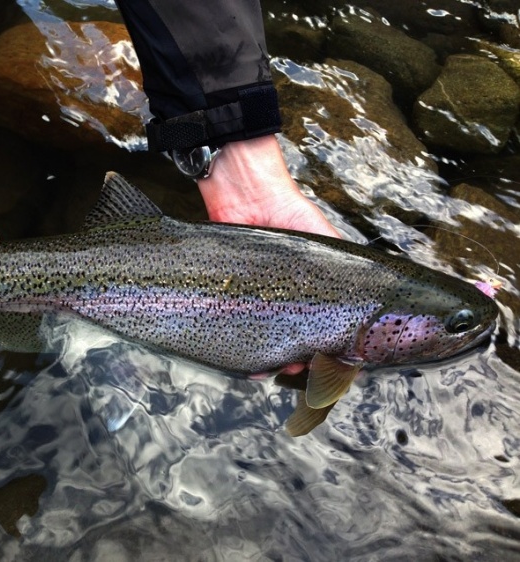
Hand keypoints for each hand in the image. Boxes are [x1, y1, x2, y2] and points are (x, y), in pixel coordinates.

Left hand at [198, 135, 337, 374]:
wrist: (247, 196)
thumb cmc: (289, 212)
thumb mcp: (325, 241)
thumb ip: (344, 268)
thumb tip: (365, 306)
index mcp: (305, 290)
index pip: (315, 329)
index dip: (321, 349)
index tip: (324, 362)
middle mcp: (279, 299)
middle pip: (286, 341)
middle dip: (293, 361)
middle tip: (296, 367)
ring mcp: (252, 300)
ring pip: (259, 342)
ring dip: (266, 361)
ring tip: (270, 369)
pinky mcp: (227, 296)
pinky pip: (231, 327)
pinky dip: (236, 348)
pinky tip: (245, 362)